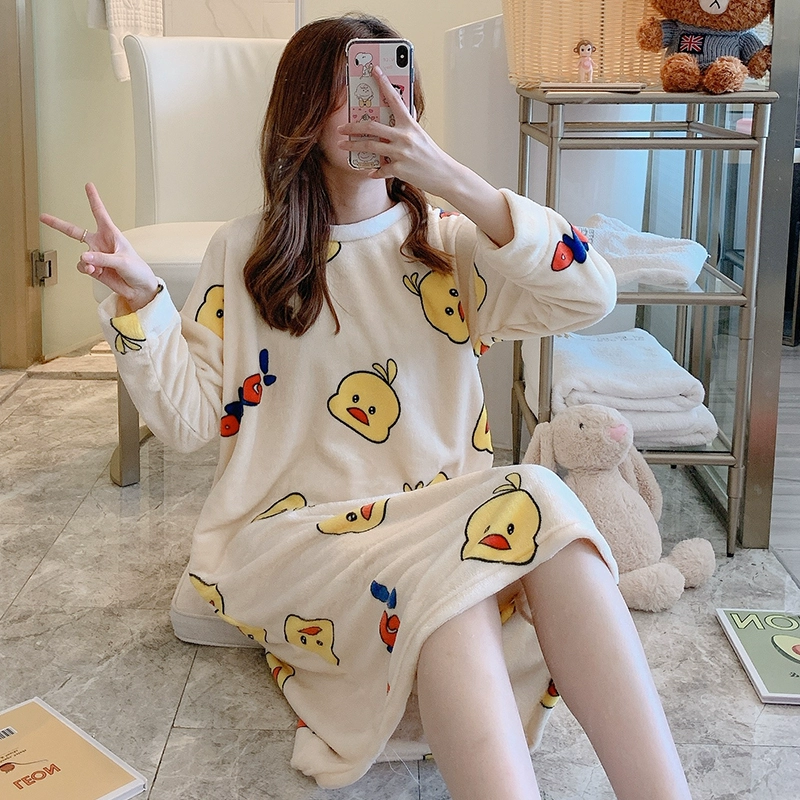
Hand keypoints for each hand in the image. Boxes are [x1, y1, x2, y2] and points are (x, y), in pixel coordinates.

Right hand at [40, 183, 159, 311]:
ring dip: (86, 261)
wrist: (139, 288)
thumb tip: (83, 256)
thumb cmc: (137, 270)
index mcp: (111, 235)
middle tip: (43, 217)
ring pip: (81, 255)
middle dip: (58, 224)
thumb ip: (102, 258)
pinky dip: (85, 268)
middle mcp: (101, 243)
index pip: (99, 213)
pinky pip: (82, 266)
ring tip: (94, 266)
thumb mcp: (122, 260)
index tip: (88, 185)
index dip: (93, 199)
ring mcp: (96, 256)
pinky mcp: (94, 269)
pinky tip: (93, 270)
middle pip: (74, 231)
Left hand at [338, 67, 513, 246]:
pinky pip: (380, 169)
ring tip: (343, 145)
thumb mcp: (420, 136)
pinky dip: (374, 171)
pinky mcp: (399, 169)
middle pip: (372, 127)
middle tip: (341, 128)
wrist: (444, 175)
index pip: (395, 99)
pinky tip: (370, 172)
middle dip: (353, 127)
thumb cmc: (431, 155)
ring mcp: (401, 153)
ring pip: (370, 147)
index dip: (384, 83)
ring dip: (353, 146)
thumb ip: (405, 128)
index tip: (374, 71)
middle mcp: (404, 137)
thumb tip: (389, 121)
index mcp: (410, 124)